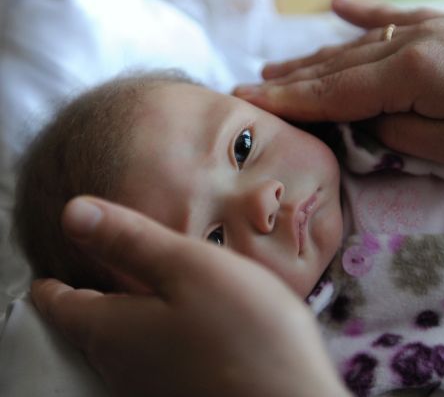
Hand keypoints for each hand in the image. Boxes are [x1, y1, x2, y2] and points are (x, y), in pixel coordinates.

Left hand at [31, 197, 347, 396]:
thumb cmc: (247, 332)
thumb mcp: (189, 268)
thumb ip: (131, 241)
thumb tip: (73, 212)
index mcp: (113, 332)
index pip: (60, 305)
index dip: (51, 284)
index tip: (48, 272)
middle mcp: (122, 370)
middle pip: (89, 330)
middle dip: (89, 301)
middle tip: (95, 276)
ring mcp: (154, 390)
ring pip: (123, 349)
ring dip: (125, 321)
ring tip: (139, 296)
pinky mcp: (185, 395)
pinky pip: (155, 363)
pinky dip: (156, 340)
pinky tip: (182, 329)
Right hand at [234, 0, 443, 172]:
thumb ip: (406, 136)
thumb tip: (367, 125)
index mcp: (411, 75)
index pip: (333, 93)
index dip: (287, 101)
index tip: (245, 102)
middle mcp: (410, 43)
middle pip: (336, 67)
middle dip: (288, 81)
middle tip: (247, 89)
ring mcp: (430, 27)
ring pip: (356, 45)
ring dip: (312, 58)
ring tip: (274, 64)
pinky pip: (393, 18)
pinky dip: (361, 14)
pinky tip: (337, 5)